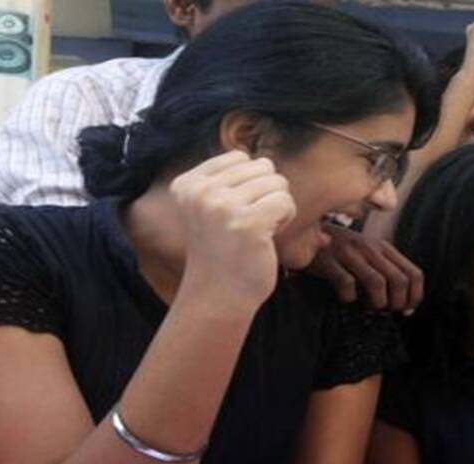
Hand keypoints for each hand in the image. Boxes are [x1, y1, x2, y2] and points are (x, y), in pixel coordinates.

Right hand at [170, 150, 295, 305]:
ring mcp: (223, 206)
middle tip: (250, 223)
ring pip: (277, 182)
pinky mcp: (248, 223)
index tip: (236, 211)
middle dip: (266, 193)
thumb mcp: (211, 208)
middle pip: (262, 167)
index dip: (250, 183)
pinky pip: (285, 201)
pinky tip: (268, 236)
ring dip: (277, 207)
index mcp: (188, 183)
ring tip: (258, 231)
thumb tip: (266, 161)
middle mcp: (201, 191)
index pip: (240, 156)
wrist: (219, 295)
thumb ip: (229, 180)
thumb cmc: (224, 251)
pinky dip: (286, 218)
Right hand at [307, 224, 423, 309]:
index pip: (414, 274)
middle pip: (400, 281)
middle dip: (397, 303)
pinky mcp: (328, 261)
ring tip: (368, 307)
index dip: (414, 297)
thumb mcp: (369, 256)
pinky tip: (345, 299)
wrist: (304, 233)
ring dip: (377, 303)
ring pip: (377, 283)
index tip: (404, 310)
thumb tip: (408, 308)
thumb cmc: (341, 253)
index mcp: (384, 248)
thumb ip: (388, 275)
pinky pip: (346, 283)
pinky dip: (349, 298)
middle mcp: (370, 249)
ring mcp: (349, 253)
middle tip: (386, 311)